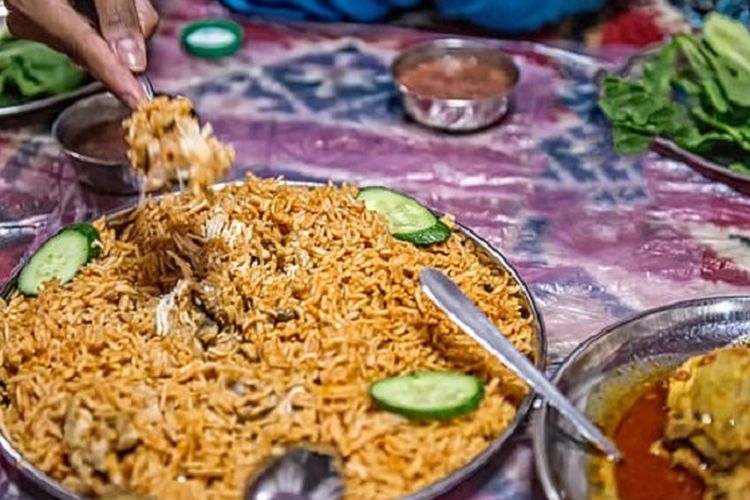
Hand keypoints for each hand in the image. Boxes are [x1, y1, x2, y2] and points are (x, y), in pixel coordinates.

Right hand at [6, 0, 158, 107]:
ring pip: (95, 38)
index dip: (118, 79)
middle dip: (122, 27)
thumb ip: (118, 13)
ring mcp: (32, 21)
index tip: (138, 102)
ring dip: (112, 19)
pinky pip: (82, 29)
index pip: (89, 51)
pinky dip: (98, 15)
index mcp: (40, 5)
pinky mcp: (39, 19)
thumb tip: (133, 61)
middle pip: (99, 45)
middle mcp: (32, 19)